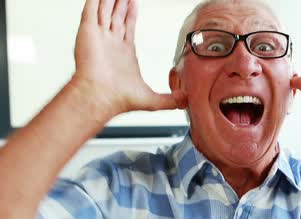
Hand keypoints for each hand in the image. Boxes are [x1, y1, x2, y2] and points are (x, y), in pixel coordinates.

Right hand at [73, 0, 185, 114]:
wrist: (101, 98)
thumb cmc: (118, 100)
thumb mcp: (152, 100)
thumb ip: (170, 100)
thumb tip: (186, 101)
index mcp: (123, 53)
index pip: (128, 26)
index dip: (131, 13)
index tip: (133, 2)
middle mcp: (110, 43)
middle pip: (116, 15)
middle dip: (121, 2)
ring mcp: (99, 36)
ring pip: (105, 10)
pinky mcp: (88, 33)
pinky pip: (91, 11)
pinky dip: (95, 1)